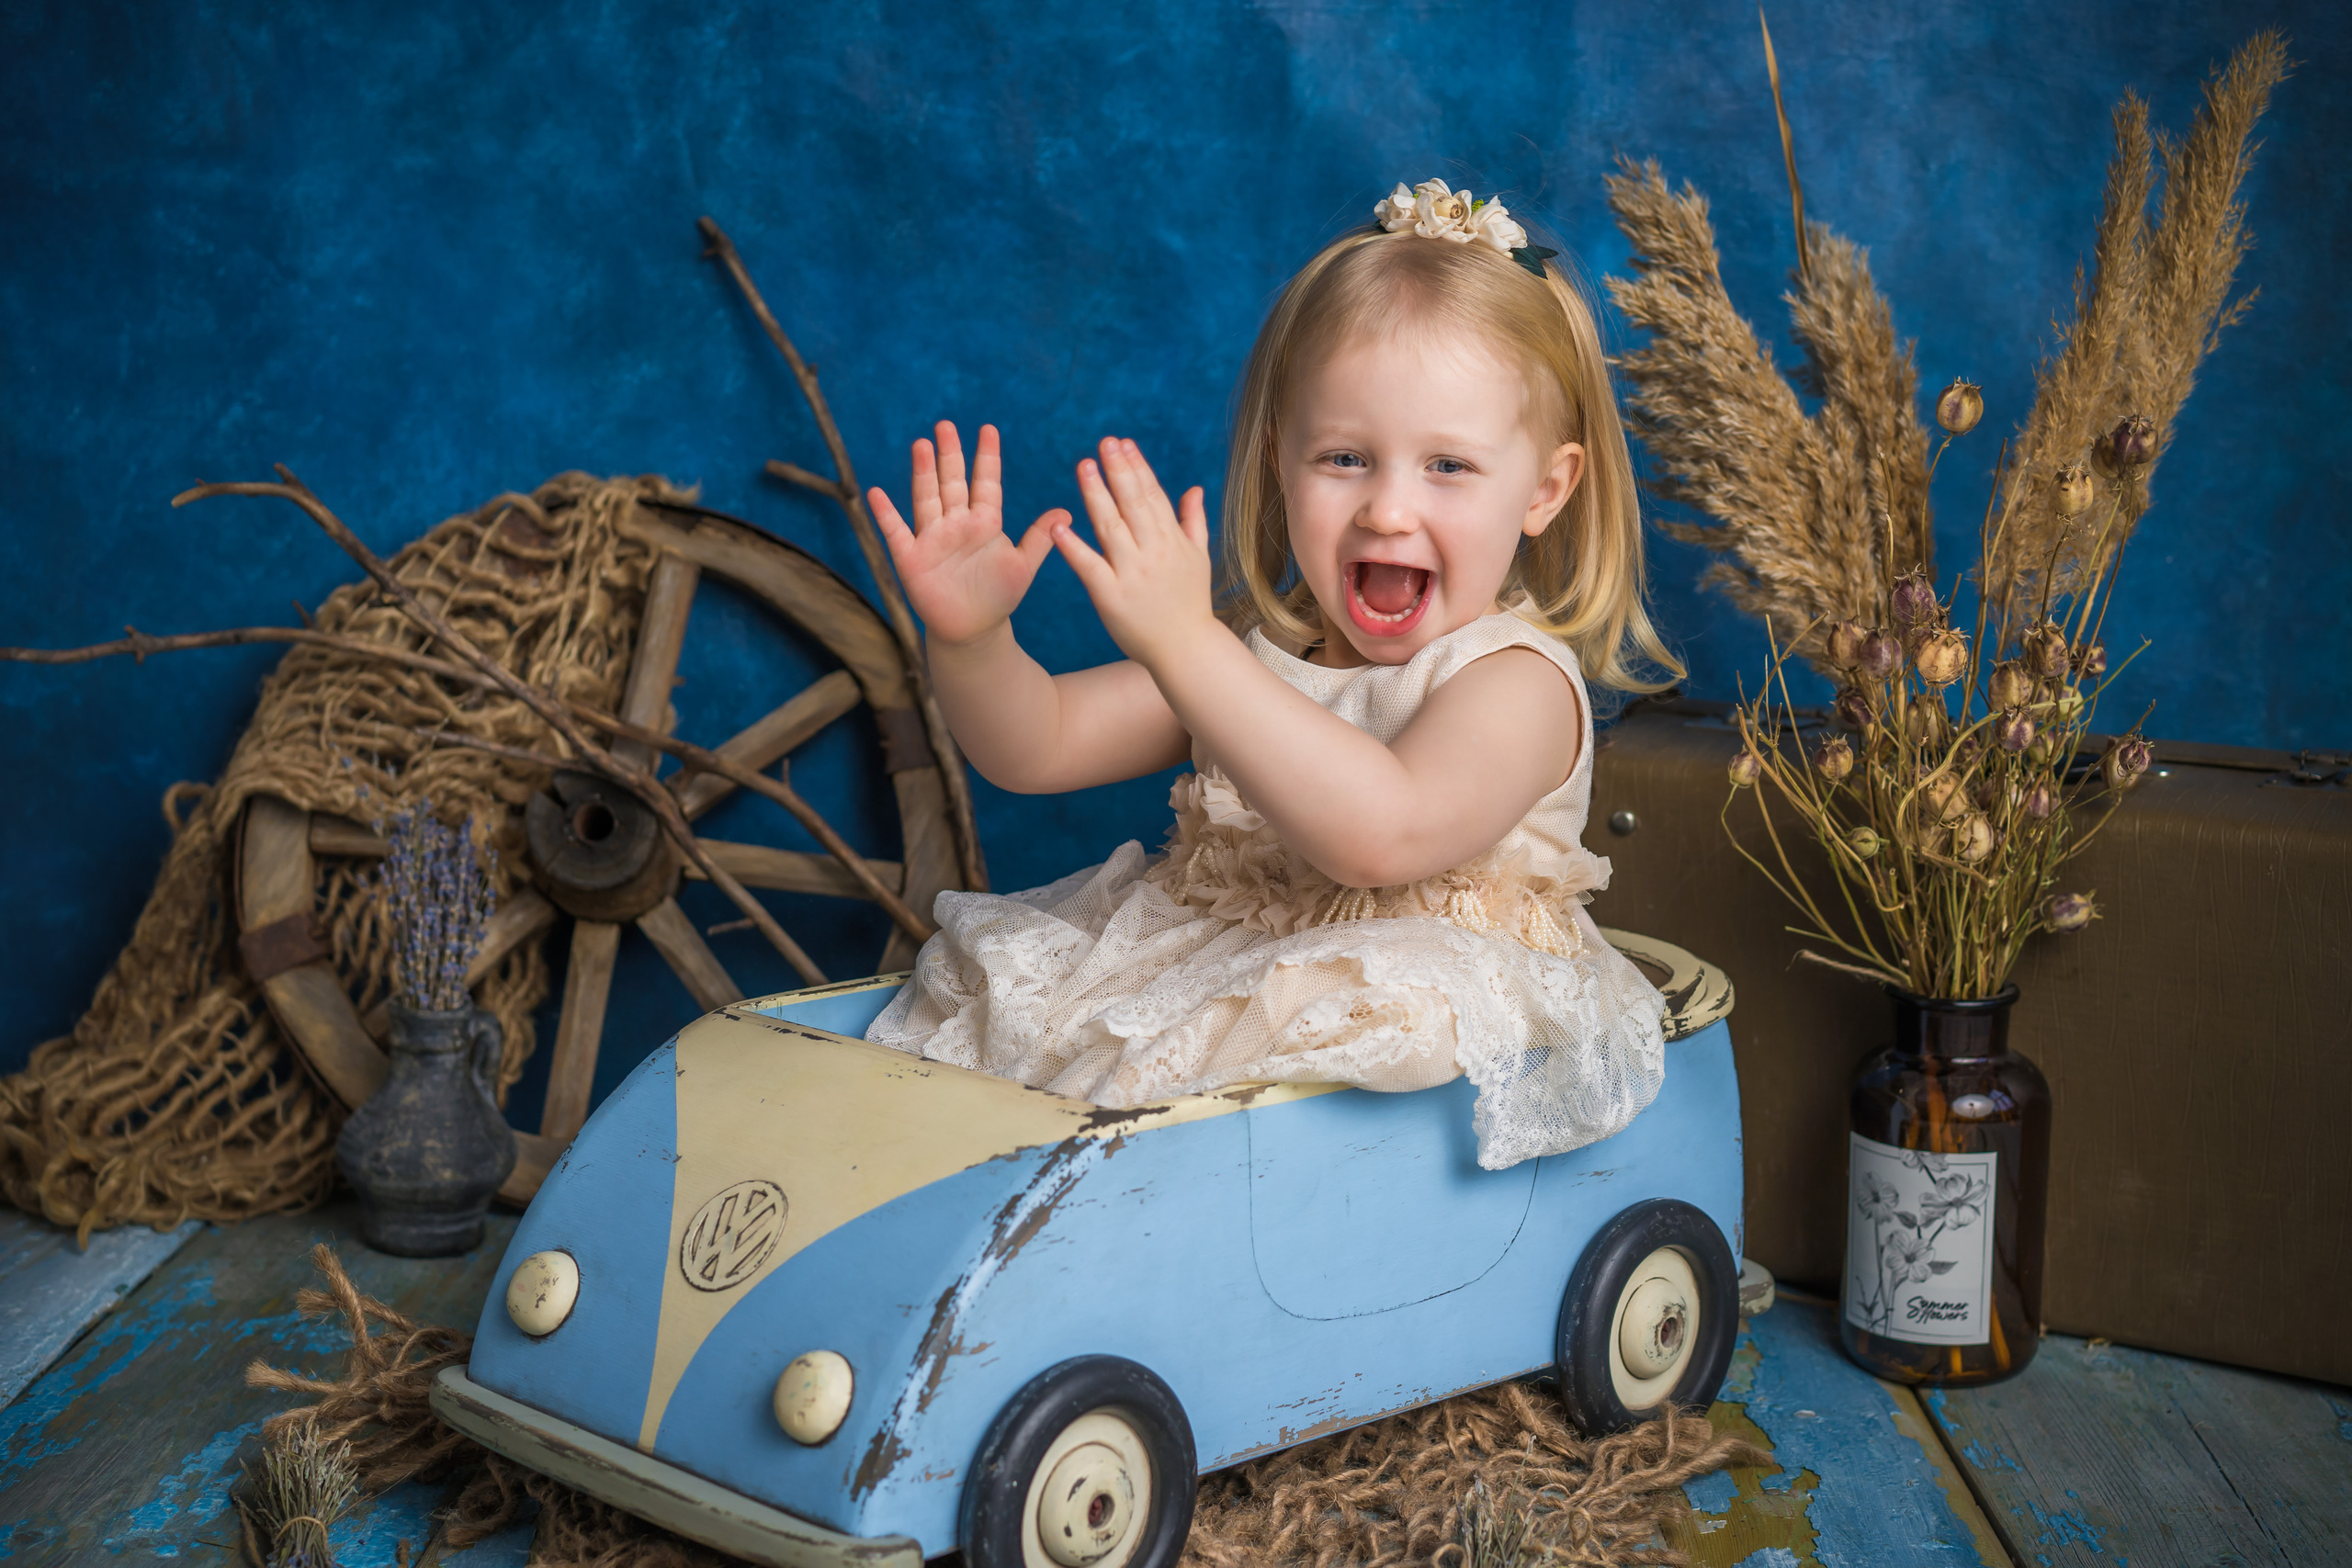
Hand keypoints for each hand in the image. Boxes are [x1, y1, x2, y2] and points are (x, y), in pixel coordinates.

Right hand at [869, 423, 1065, 647]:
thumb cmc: (999, 596)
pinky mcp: (911, 558)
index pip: (985, 482)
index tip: (988, 429)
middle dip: (950, 455)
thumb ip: (1040, 538)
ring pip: (927, 499)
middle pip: (953, 482)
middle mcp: (957, 523)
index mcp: (985, 522)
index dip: (986, 457)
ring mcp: (932, 538)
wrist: (973, 630)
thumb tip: (1067, 511)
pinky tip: (876, 493)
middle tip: (946, 426)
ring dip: (923, 473)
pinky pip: (896, 532)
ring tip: (921, 445)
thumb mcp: (1023, 566)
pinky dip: (885, 514)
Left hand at [1055, 437, 1216, 670]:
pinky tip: (1058, 526)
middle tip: (1104, 443)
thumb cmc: (1190, 603)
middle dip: (1119, 471)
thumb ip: (1193, 521)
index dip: (1137, 468)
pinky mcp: (1111, 596)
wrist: (1185, 649)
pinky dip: (1073, 547)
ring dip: (1096, 495)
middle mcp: (1153, 552)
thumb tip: (1194, 488)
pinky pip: (1090, 567)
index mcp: (1172, 540)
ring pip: (1111, 527)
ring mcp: (1132, 573)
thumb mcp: (1199, 558)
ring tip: (1084, 467)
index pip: (1152, 495)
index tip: (1124, 444)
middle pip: (1133, 504)